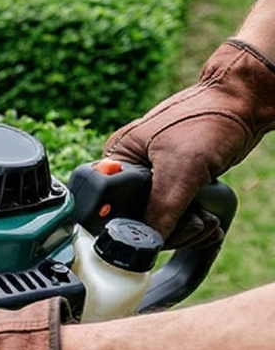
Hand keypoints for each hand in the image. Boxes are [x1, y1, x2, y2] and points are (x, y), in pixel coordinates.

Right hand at [104, 39, 274, 245]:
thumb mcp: (181, 169)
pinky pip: (173, 218)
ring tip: (204, 221)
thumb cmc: (209, 120)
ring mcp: (153, 180)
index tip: (152, 232)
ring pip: (155, 223)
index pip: (104, 208)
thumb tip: (144, 246)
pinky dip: (190, 225)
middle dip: (166, 231)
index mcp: (117, 161)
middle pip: (133, 222)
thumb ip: (160, 209)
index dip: (126, 227)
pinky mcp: (174, 186)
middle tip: (192, 224)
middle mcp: (131, 172)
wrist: (244, 104)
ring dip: (184, 231)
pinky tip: (206, 219)